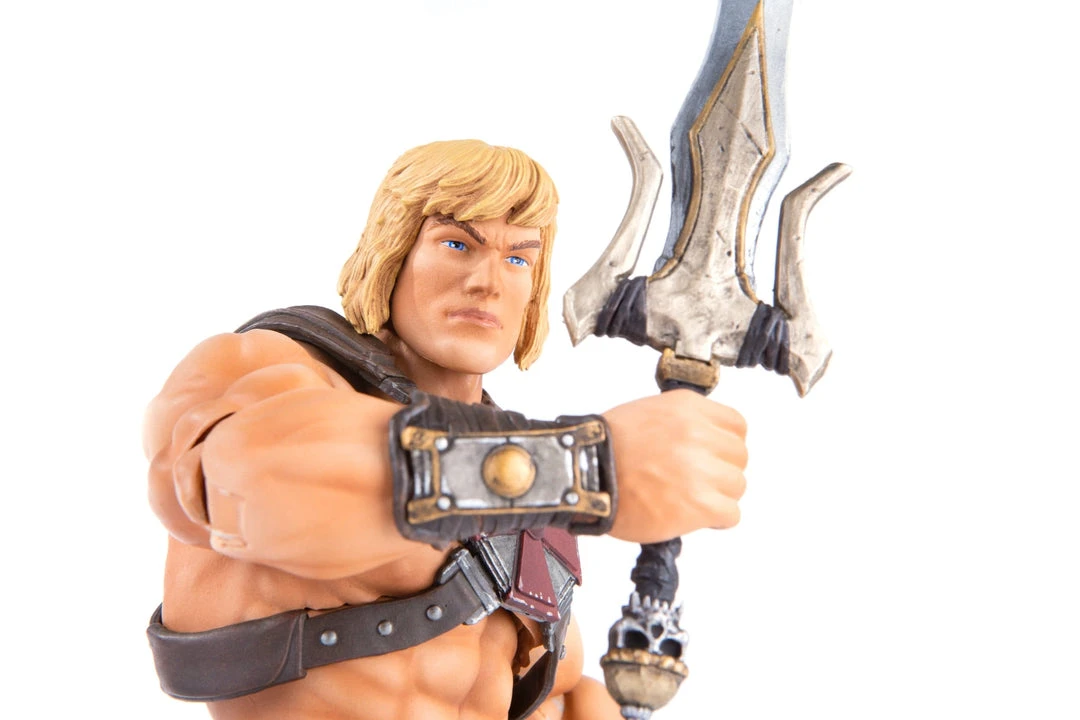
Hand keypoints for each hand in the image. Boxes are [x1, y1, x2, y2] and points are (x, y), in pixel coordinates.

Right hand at [603, 389, 747, 543]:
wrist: (583, 474)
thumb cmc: (605, 447)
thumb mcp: (648, 412)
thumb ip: (682, 422)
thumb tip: (705, 439)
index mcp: (687, 408)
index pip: (736, 425)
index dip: (725, 444)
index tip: (715, 454)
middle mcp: (698, 434)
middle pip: (738, 457)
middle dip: (721, 470)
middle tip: (698, 480)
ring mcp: (701, 469)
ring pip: (737, 486)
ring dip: (718, 495)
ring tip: (690, 499)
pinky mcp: (700, 503)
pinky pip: (731, 514)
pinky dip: (717, 519)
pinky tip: (695, 516)